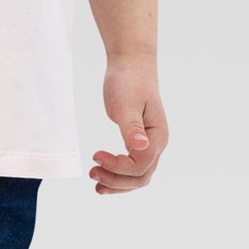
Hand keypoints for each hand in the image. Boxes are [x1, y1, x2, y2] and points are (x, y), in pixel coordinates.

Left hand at [91, 57, 166, 193]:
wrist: (131, 65)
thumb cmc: (129, 82)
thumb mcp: (126, 105)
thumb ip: (132, 128)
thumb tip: (141, 147)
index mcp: (157, 136)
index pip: (140, 164)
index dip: (118, 166)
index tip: (95, 155)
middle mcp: (157, 144)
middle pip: (141, 177)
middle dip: (117, 181)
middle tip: (92, 174)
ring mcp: (150, 144)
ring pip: (138, 176)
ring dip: (117, 183)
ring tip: (95, 181)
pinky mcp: (139, 142)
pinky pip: (133, 167)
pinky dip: (119, 175)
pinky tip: (103, 175)